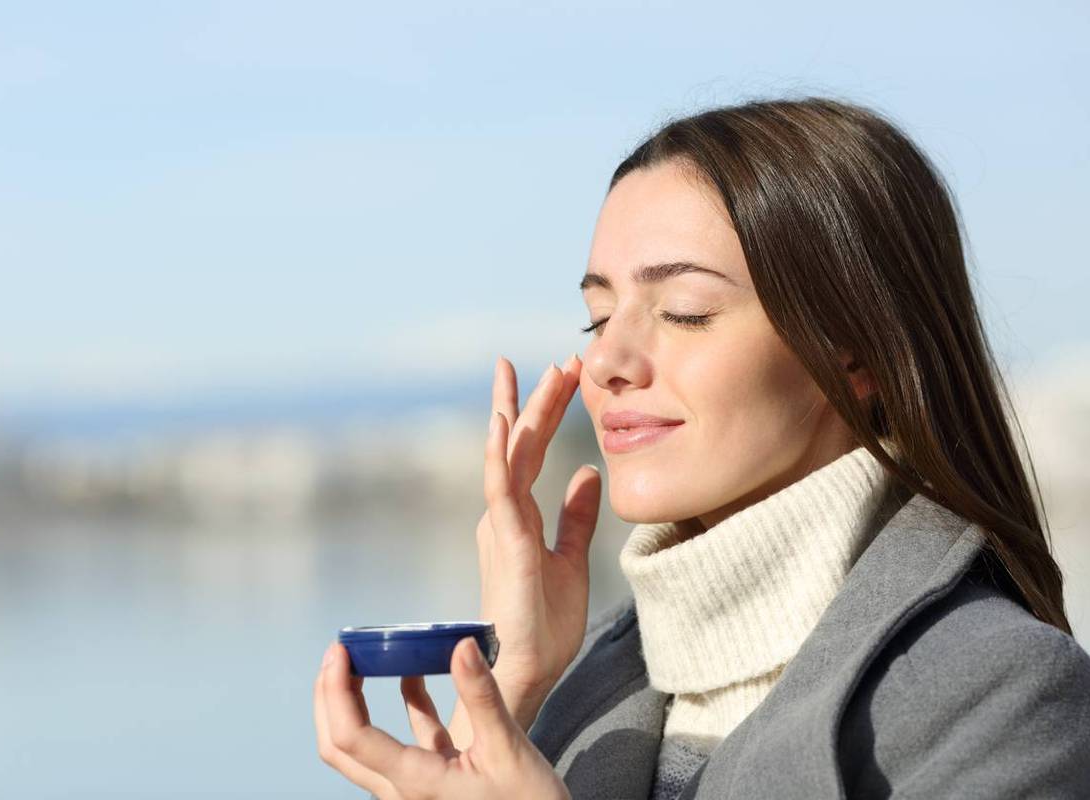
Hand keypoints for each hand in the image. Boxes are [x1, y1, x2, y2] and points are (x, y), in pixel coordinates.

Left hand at [314, 636, 570, 799]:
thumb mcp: (508, 748)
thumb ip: (481, 696)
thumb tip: (461, 646)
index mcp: (415, 782)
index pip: (352, 736)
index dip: (335, 691)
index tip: (340, 651)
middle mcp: (403, 791)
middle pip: (340, 746)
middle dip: (328, 698)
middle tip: (338, 653)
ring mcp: (414, 788)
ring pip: (364, 747)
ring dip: (355, 703)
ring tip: (364, 659)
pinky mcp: (434, 782)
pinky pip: (404, 743)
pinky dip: (403, 707)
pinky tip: (413, 674)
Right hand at [451, 355, 600, 744]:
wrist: (527, 672)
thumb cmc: (543, 625)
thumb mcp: (572, 559)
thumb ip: (576, 516)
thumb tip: (589, 472)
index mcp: (517, 517)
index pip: (531, 452)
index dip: (546, 412)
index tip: (564, 374)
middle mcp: (502, 514)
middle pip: (517, 444)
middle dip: (532, 400)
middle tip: (549, 359)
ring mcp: (500, 525)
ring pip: (508, 456)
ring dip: (518, 413)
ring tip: (526, 371)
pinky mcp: (505, 543)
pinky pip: (500, 490)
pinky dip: (500, 454)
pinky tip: (504, 423)